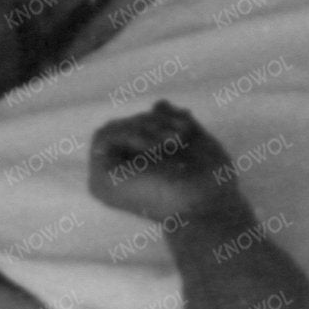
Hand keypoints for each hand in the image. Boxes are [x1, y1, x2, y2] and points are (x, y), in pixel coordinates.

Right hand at [87, 101, 243, 225]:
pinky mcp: (100, 179)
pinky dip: (131, 134)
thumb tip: (159, 103)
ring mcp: (106, 179)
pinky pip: (104, 138)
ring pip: (112, 128)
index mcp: (139, 169)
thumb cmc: (208, 181)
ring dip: (145, 127)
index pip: (136, 128)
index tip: (186, 121)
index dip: (158, 118)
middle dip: (154, 121)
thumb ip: (174, 123)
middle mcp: (119, 175)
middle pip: (122, 126)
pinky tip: (154, 147)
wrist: (207, 204)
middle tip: (180, 133)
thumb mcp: (193, 142)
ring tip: (171, 140)